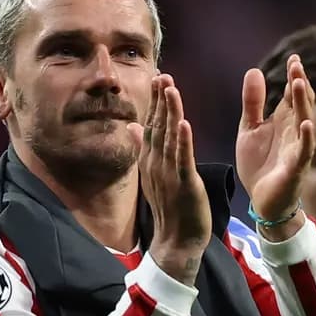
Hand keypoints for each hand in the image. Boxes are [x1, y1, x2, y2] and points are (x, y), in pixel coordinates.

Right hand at [128, 74, 210, 285]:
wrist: (176, 241)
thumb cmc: (169, 207)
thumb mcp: (153, 174)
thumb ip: (144, 148)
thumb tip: (132, 126)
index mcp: (150, 159)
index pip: (151, 124)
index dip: (155, 101)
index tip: (158, 78)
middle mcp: (156, 163)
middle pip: (157, 125)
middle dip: (161, 100)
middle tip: (163, 74)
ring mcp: (168, 173)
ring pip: (169, 137)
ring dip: (170, 113)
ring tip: (171, 89)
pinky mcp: (183, 184)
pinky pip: (182, 159)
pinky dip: (183, 141)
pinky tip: (183, 123)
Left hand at [236, 54, 315, 240]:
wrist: (261, 201)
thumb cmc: (259, 165)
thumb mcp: (249, 129)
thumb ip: (253, 103)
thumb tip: (255, 70)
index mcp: (282, 121)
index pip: (291, 94)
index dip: (293, 77)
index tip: (294, 58)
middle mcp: (294, 131)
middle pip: (300, 103)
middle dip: (299, 84)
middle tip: (296, 65)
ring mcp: (297, 148)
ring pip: (304, 121)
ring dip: (303, 103)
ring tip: (299, 84)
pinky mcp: (296, 167)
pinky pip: (305, 150)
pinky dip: (307, 137)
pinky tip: (307, 124)